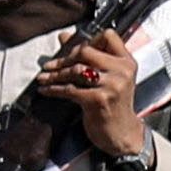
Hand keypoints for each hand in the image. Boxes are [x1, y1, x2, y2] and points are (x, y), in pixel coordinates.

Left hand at [35, 26, 150, 163]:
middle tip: (50, 65)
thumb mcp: (108, 79)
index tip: (72, 49)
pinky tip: (45, 90)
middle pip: (87, 51)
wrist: (122, 134)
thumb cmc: (113, 105)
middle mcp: (122, 71)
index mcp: (127, 62)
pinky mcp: (99, 100)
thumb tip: (64, 36)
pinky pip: (70, 89)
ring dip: (55, 74)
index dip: (88, 40)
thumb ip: (90, 57)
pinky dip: (54, 89)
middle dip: (64, 58)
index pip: (108, 36)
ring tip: (43, 77)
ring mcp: (112, 86)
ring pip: (76, 70)